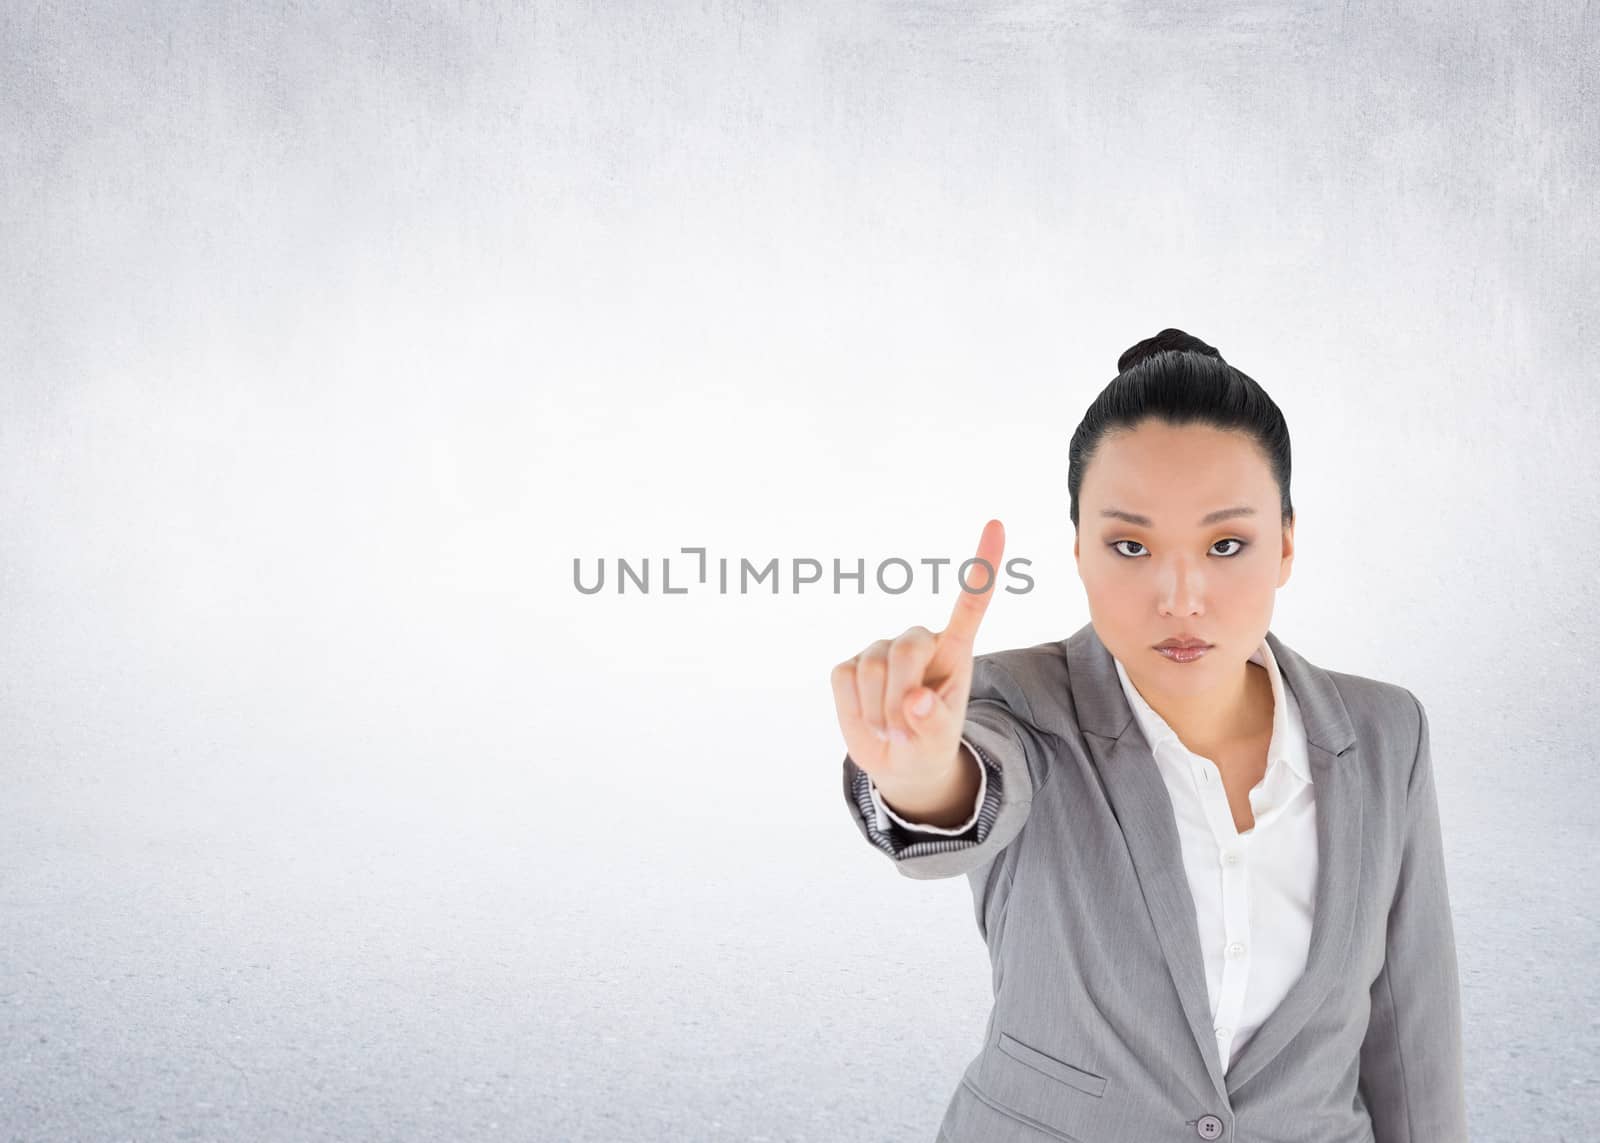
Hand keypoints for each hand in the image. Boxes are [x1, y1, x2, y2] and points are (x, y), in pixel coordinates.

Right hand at [830, 519, 1004, 790]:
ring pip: (870, 668)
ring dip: (879, 711)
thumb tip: (916, 701)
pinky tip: (868, 717)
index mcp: (954, 651)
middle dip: (900, 697)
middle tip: (905, 732)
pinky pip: (844, 679)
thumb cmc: (928, 744)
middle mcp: (918, 641)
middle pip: (905, 649)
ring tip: (891, 729)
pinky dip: (854, 708)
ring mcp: (880, 649)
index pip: (971, 603)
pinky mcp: (848, 664)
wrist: (897, 760)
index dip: (982, 565)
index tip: (996, 524)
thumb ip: (933, 723)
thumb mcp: (939, 744)